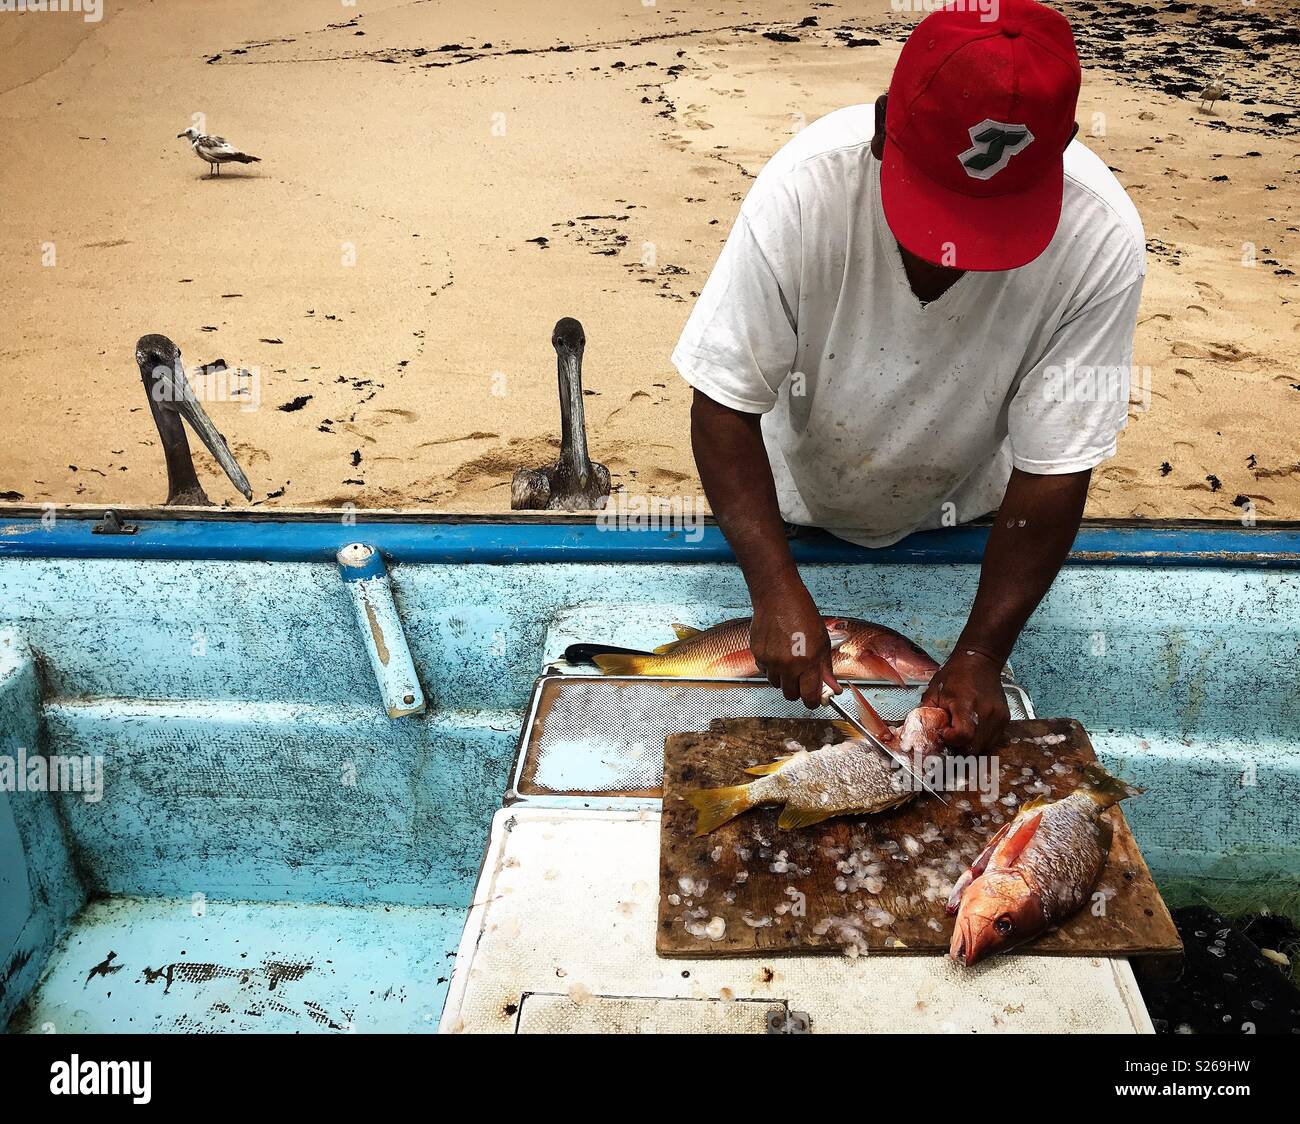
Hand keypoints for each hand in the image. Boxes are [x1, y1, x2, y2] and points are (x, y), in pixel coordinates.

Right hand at [749, 580, 839, 708]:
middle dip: (798, 690)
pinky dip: (771, 667)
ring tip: (789, 660)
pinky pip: (765, 671)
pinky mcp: (757, 655)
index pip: (809, 697)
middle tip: (802, 677)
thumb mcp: (822, 641)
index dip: (812, 701)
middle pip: (790, 695)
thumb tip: (832, 688)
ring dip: (784, 678)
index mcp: (807, 662)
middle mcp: (787, 665)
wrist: (778, 597)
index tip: (814, 699)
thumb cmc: (801, 613)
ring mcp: (770, 661)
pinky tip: (777, 652)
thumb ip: (825, 668)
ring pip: (776, 684)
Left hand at [921, 649, 1008, 755]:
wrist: (980, 661)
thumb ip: (927, 713)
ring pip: (984, 747)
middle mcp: (986, 712)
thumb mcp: (934, 691)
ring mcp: (998, 717)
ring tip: (961, 730)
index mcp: (966, 703)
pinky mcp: (1005, 720)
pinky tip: (972, 727)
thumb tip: (919, 733)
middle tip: (950, 736)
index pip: (963, 735)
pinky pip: (992, 740)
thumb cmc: (955, 675)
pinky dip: (980, 739)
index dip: (952, 739)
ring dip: (970, 744)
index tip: (945, 732)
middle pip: (973, 747)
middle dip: (959, 747)